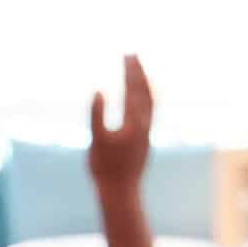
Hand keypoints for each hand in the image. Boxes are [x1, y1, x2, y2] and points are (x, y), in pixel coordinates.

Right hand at [87, 54, 152, 190]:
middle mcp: (145, 125)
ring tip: (138, 70)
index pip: (133, 89)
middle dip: (139, 72)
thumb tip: (98, 91)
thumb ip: (96, 115)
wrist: (120, 192)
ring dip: (144, 83)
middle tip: (132, 54)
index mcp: (133, 122)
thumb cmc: (104, 168)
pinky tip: (140, 96)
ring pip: (150, 101)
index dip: (130, 71)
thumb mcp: (96, 140)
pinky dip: (146, 97)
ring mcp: (147, 132)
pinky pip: (149, 111)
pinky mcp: (145, 140)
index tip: (126, 54)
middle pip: (146, 91)